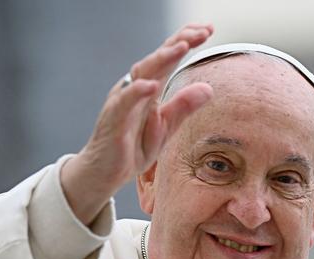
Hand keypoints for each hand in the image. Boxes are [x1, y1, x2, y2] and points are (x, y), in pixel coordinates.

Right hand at [61, 23, 214, 225]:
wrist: (104, 173)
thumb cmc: (131, 148)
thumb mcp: (164, 128)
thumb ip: (183, 107)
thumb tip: (209, 88)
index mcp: (149, 88)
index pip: (168, 58)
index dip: (186, 40)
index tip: (208, 29)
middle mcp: (134, 89)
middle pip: (157, 58)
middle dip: (179, 42)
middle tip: (202, 31)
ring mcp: (122, 102)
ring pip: (141, 73)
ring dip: (162, 58)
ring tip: (182, 47)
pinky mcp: (113, 120)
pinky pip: (124, 102)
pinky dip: (137, 91)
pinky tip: (152, 84)